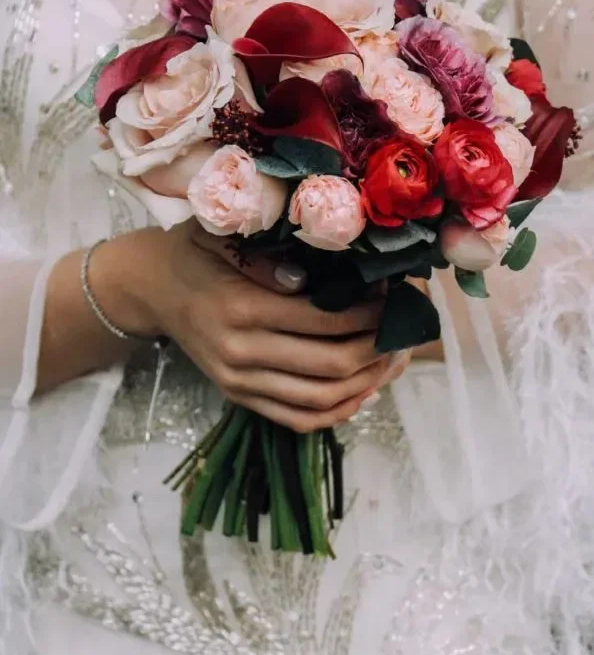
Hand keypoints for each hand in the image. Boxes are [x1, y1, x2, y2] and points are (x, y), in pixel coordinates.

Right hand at [113, 222, 392, 432]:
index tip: (394, 296)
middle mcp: (241, 353)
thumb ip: (265, 257)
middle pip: (331, 366)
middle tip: (405, 329)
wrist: (149, 288)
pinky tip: (364, 392)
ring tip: (394, 360)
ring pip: (321, 399)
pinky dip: (337, 413)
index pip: (325, 320)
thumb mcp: (221, 235)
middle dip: (379, 349)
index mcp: (242, 307)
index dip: (370, 312)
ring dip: (368, 383)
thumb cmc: (192, 252)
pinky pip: (297, 419)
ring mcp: (239, 383)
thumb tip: (311, 280)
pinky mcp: (239, 397)